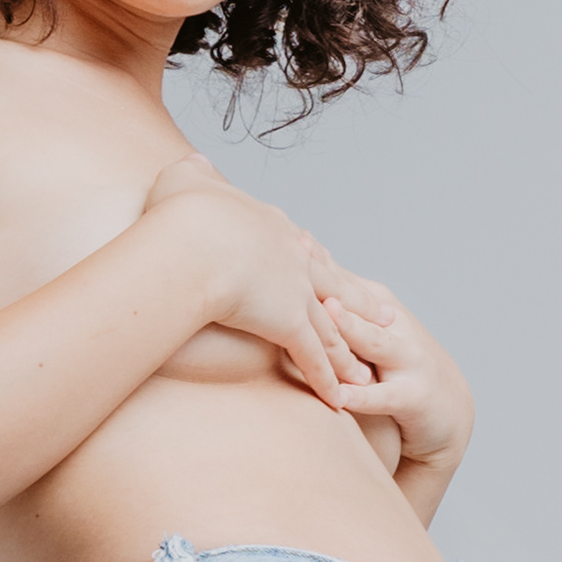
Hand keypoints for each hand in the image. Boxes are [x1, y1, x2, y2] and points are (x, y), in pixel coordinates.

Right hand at [141, 169, 379, 416]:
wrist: (191, 241)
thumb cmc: (180, 212)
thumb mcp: (185, 179)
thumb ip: (192, 173)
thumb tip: (191, 161)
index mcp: (271, 227)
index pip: (300, 248)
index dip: (315, 261)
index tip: (328, 269)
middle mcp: (292, 258)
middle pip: (332, 286)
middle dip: (356, 303)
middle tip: (381, 315)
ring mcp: (295, 291)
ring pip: (330, 328)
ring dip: (348, 353)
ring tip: (366, 370)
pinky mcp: (289, 322)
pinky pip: (313, 359)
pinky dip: (326, 380)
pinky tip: (339, 400)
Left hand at [305, 274, 472, 493]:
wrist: (449, 405)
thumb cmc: (394, 363)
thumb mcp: (367, 329)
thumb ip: (336, 304)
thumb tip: (294, 270)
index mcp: (377, 305)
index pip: (341, 280)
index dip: (314, 259)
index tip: (283, 235)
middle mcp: (393, 325)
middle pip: (354, 303)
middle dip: (327, 282)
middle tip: (297, 262)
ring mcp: (407, 359)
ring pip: (373, 342)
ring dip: (351, 328)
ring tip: (327, 314)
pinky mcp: (413, 396)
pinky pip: (383, 397)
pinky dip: (361, 396)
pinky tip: (338, 396)